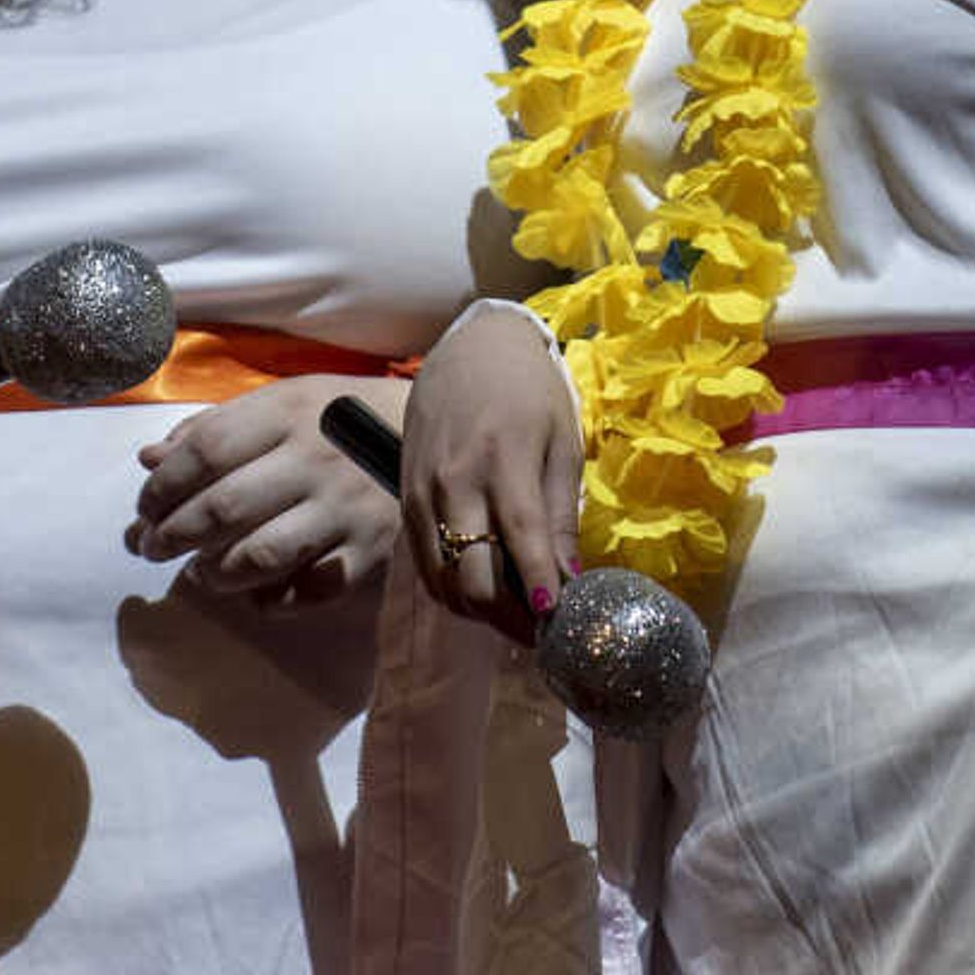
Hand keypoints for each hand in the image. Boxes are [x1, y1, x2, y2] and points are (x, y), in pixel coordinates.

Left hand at [130, 375, 407, 609]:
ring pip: (261, 556)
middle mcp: (314, 461)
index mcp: (287, 414)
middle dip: (171, 536)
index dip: (161, 487)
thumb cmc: (340, 415)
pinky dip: (273, 600)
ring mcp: (344, 509)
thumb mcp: (283, 400)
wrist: (432, 433)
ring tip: (200, 574)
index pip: (204, 452)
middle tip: (150, 548)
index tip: (145, 508)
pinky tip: (255, 592)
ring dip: (215, 573)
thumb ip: (216, 426)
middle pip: (222, 507)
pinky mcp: (369, 551)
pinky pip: (309, 592)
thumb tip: (149, 458)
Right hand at [397, 304, 579, 642]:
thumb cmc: (529, 391)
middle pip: (472, 576)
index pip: (521, 540)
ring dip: (479, 611)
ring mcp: (422, 494)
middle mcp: (454, 481)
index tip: (557, 623)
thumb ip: (560, 514)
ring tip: (514, 615)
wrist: (470, 347)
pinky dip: (451, 590)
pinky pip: (424, 564)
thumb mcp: (561, 442)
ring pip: (442, 581)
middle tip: (540, 627)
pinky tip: (481, 591)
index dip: (538, 589)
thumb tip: (568, 580)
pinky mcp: (405, 500)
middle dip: (509, 616)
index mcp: (502, 459)